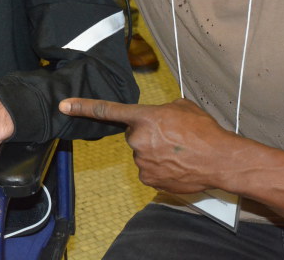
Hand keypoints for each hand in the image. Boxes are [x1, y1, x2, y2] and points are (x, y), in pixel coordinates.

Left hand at [59, 97, 232, 193]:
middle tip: (171, 137)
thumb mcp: (182, 107)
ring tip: (178, 151)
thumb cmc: (204, 131)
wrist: (219, 159)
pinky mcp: (148, 178)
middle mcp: (138, 139)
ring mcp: (141, 161)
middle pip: (134, 135)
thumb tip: (159, 116)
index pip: (107, 110)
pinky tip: (176, 165)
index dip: (83, 107)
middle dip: (148, 135)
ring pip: (142, 154)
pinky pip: (148, 170)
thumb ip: (163, 109)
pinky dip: (160, 168)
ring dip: (155, 152)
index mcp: (144, 117)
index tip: (64, 105)